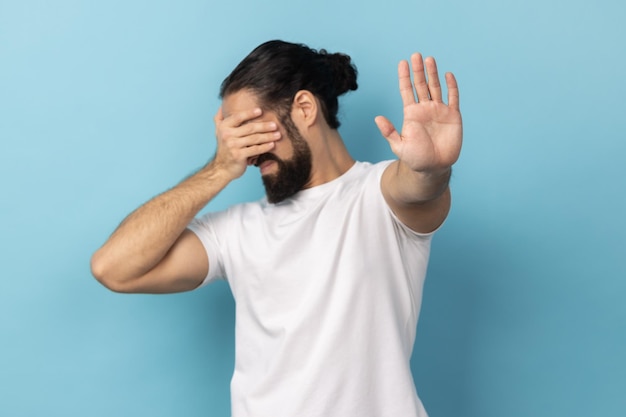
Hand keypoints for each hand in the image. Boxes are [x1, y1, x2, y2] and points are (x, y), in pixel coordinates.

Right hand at [213, 107, 280, 178]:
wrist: (221, 168)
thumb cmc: (224, 149)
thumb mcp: (218, 132)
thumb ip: (220, 118)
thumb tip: (222, 105)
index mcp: (224, 127)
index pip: (238, 117)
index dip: (249, 113)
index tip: (260, 111)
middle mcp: (227, 135)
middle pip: (249, 128)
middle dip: (264, 126)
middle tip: (275, 125)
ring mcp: (233, 146)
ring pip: (254, 139)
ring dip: (268, 136)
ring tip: (278, 135)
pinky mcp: (239, 156)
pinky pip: (255, 149)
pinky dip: (265, 147)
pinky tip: (272, 145)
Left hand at [375, 53, 461, 172]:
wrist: (434, 168)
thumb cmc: (415, 159)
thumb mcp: (399, 145)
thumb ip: (389, 131)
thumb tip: (377, 118)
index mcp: (411, 114)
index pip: (407, 90)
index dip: (405, 76)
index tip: (402, 62)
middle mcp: (425, 109)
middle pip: (421, 85)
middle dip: (418, 70)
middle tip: (415, 55)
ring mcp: (439, 111)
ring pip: (436, 87)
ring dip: (433, 74)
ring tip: (429, 59)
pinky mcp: (453, 116)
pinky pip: (453, 98)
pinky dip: (451, 86)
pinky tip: (448, 74)